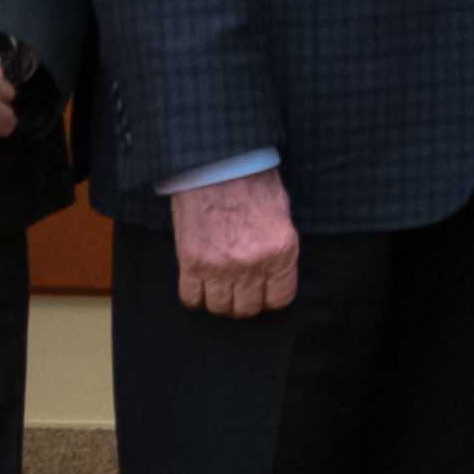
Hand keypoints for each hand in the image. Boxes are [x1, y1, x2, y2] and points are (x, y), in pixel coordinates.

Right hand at [171, 166, 300, 319]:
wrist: (217, 165)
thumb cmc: (252, 183)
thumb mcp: (282, 216)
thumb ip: (279, 248)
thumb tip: (275, 273)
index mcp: (280, 252)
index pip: (279, 299)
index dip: (271, 298)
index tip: (265, 292)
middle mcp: (252, 265)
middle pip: (248, 308)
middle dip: (246, 302)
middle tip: (241, 289)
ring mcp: (220, 266)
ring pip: (220, 308)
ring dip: (221, 300)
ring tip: (221, 286)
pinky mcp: (191, 262)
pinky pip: (191, 298)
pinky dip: (196, 296)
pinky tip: (200, 283)